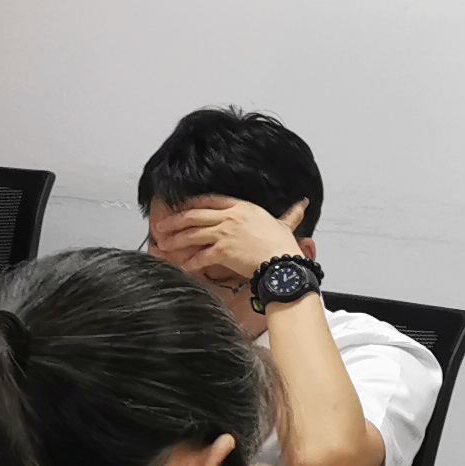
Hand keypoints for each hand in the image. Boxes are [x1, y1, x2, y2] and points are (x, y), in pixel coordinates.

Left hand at [153, 199, 307, 292]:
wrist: (283, 262)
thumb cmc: (284, 245)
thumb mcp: (284, 224)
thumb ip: (290, 214)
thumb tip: (303, 204)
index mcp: (242, 207)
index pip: (210, 199)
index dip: (193, 203)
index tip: (181, 207)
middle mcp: (230, 217)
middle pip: (194, 215)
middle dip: (175, 221)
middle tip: (162, 226)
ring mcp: (224, 233)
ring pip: (192, 234)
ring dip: (176, 239)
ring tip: (163, 244)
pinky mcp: (222, 251)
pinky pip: (200, 256)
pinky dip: (190, 262)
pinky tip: (182, 266)